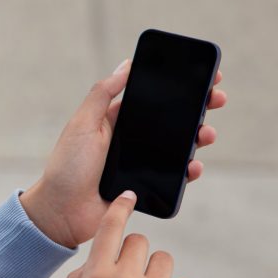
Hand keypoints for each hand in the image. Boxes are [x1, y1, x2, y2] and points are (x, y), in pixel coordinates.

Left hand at [20, 60, 226, 247]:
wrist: (61, 213)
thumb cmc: (66, 167)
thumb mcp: (82, 124)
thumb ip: (102, 94)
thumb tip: (126, 64)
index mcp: (115, 121)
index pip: (151, 98)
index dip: (176, 88)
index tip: (202, 76)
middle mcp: (131, 141)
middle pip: (171, 121)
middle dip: (197, 109)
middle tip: (216, 99)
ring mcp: (140, 164)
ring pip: (177, 147)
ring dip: (197, 138)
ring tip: (206, 134)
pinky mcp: (147, 188)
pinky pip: (174, 177)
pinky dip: (188, 171)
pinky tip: (193, 166)